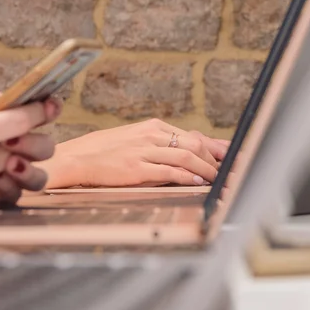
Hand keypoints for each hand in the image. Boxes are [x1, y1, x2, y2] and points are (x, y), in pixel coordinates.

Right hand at [42, 119, 230, 188]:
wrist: (77, 157)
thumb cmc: (105, 151)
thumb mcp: (135, 139)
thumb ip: (160, 144)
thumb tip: (188, 151)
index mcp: (153, 126)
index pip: (193, 136)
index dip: (216, 148)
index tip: (232, 157)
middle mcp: (151, 135)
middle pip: (194, 145)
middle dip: (216, 160)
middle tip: (230, 172)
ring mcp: (144, 151)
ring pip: (186, 158)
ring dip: (207, 170)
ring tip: (219, 180)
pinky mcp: (136, 168)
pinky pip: (169, 171)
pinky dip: (187, 177)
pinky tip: (198, 182)